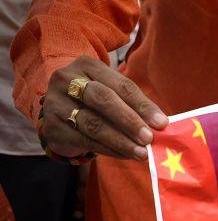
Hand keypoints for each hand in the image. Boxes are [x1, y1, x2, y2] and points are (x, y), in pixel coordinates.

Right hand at [41, 55, 168, 159]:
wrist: (59, 113)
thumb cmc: (95, 101)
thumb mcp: (112, 93)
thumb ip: (133, 105)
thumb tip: (160, 124)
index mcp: (87, 65)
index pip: (121, 85)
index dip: (143, 105)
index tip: (161, 123)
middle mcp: (67, 80)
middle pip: (103, 99)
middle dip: (129, 121)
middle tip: (149, 138)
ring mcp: (56, 103)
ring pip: (93, 123)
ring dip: (121, 141)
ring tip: (141, 152)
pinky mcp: (52, 127)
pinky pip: (86, 140)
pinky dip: (110, 150)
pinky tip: (126, 155)